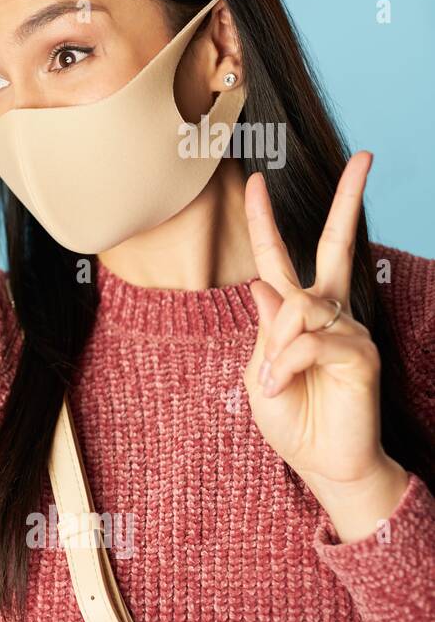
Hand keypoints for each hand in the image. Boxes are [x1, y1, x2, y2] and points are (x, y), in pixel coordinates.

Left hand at [242, 151, 407, 538]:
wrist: (322, 463)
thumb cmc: (291, 420)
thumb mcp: (259, 375)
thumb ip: (265, 332)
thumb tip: (261, 285)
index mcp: (295, 314)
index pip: (279, 259)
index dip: (266, 221)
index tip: (258, 182)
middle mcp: (327, 313)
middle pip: (334, 245)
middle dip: (347, 201)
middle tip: (364, 158)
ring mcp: (347, 329)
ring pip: (301, 309)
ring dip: (277, 347)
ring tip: (275, 382)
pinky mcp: (361, 351)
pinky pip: (314, 340)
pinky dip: (290, 361)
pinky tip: (285, 382)